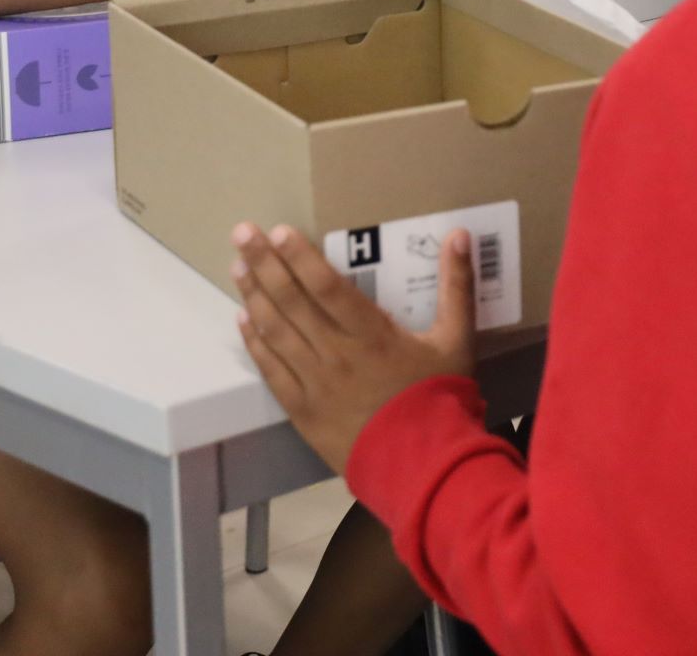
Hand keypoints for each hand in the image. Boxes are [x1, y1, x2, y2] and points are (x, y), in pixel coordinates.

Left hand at [232, 220, 474, 472]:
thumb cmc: (439, 397)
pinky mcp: (302, 410)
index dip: (300, 256)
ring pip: (275, 332)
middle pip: (292, 301)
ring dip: (254, 297)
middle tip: (241, 234)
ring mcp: (314, 383)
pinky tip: (242, 321)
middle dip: (264, 264)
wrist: (423, 465)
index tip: (278, 231)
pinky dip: (255, 344)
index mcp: (371, 333)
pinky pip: (271, 371)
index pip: (326, 285)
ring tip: (237, 267)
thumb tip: (459, 234)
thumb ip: (457, 285)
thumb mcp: (457, 338)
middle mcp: (335, 353)